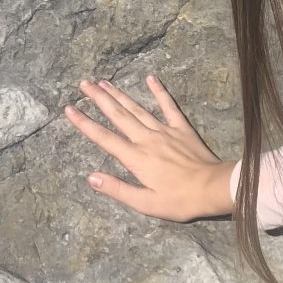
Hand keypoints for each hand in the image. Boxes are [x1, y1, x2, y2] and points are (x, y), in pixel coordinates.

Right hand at [64, 73, 236, 222]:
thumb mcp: (145, 204)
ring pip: (137, 108)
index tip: (69, 109)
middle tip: (84, 83)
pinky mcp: (181, 127)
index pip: (104, 138)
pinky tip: (151, 78)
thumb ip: (117, 189)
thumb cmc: (179, 200)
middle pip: (118, 115)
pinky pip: (168, 105)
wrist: (212, 188)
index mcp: (135, 158)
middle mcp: (146, 139)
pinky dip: (159, 91)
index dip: (84, 123)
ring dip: (119, 94)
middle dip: (99, 98)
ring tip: (104, 81)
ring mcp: (164, 130)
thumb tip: (91, 177)